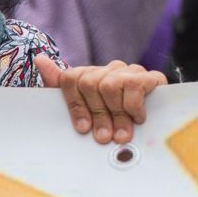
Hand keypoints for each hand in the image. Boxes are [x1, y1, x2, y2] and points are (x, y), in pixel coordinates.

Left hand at [35, 55, 164, 144]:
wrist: (157, 117)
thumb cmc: (115, 116)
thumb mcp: (84, 106)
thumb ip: (58, 83)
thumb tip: (40, 59)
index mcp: (90, 75)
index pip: (71, 79)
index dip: (75, 106)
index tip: (83, 128)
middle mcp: (109, 69)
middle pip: (90, 83)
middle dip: (97, 115)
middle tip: (104, 137)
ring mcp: (130, 71)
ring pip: (110, 85)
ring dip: (116, 115)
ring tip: (122, 134)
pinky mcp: (151, 76)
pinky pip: (134, 86)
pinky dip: (134, 107)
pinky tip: (138, 118)